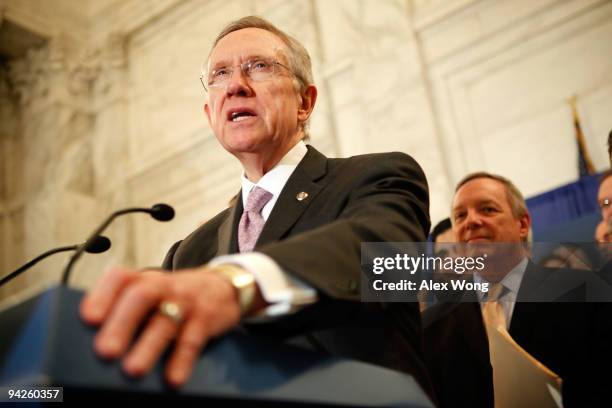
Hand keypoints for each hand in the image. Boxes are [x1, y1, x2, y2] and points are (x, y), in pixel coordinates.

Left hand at [80, 266, 240, 386]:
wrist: (223, 287)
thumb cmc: (175, 297)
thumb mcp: (152, 293)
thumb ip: (125, 309)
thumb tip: (89, 344)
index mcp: (144, 279)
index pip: (120, 278)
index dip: (102, 296)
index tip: (88, 318)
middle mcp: (164, 287)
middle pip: (140, 296)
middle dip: (121, 323)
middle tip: (105, 351)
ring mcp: (186, 302)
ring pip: (166, 321)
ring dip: (148, 346)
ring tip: (132, 371)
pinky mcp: (206, 319)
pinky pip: (193, 340)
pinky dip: (182, 360)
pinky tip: (172, 379)